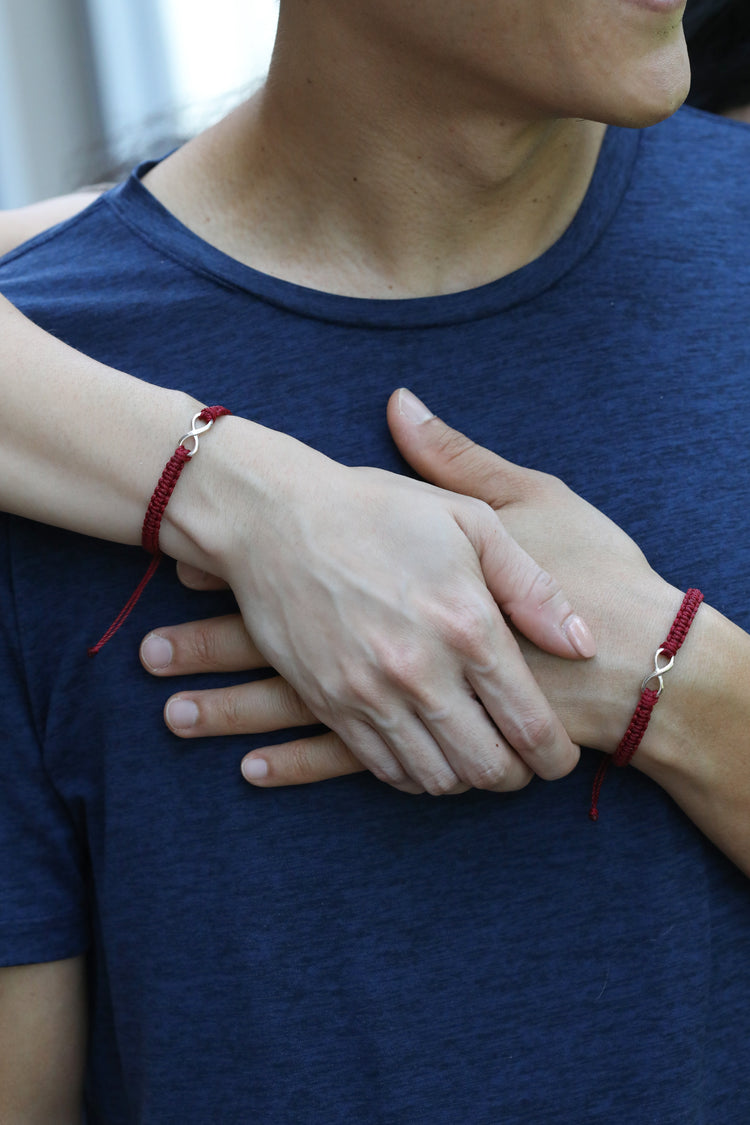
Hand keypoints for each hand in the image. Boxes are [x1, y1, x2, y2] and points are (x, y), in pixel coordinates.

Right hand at [167, 393, 593, 794]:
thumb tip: (583, 643)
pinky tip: (427, 753)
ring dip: (466, 779)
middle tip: (524, 764)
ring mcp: (371, 693)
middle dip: (517, 777)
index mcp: (468, 625)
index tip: (560, 756)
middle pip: (488, 767)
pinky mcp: (330, 704)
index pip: (531, 725)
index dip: (556, 755)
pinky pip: (384, 768)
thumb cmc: (379, 509)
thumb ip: (532, 586)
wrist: (274, 517)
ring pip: (437, 778)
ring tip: (477, 757)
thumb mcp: (470, 521)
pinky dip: (415, 775)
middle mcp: (422, 671)